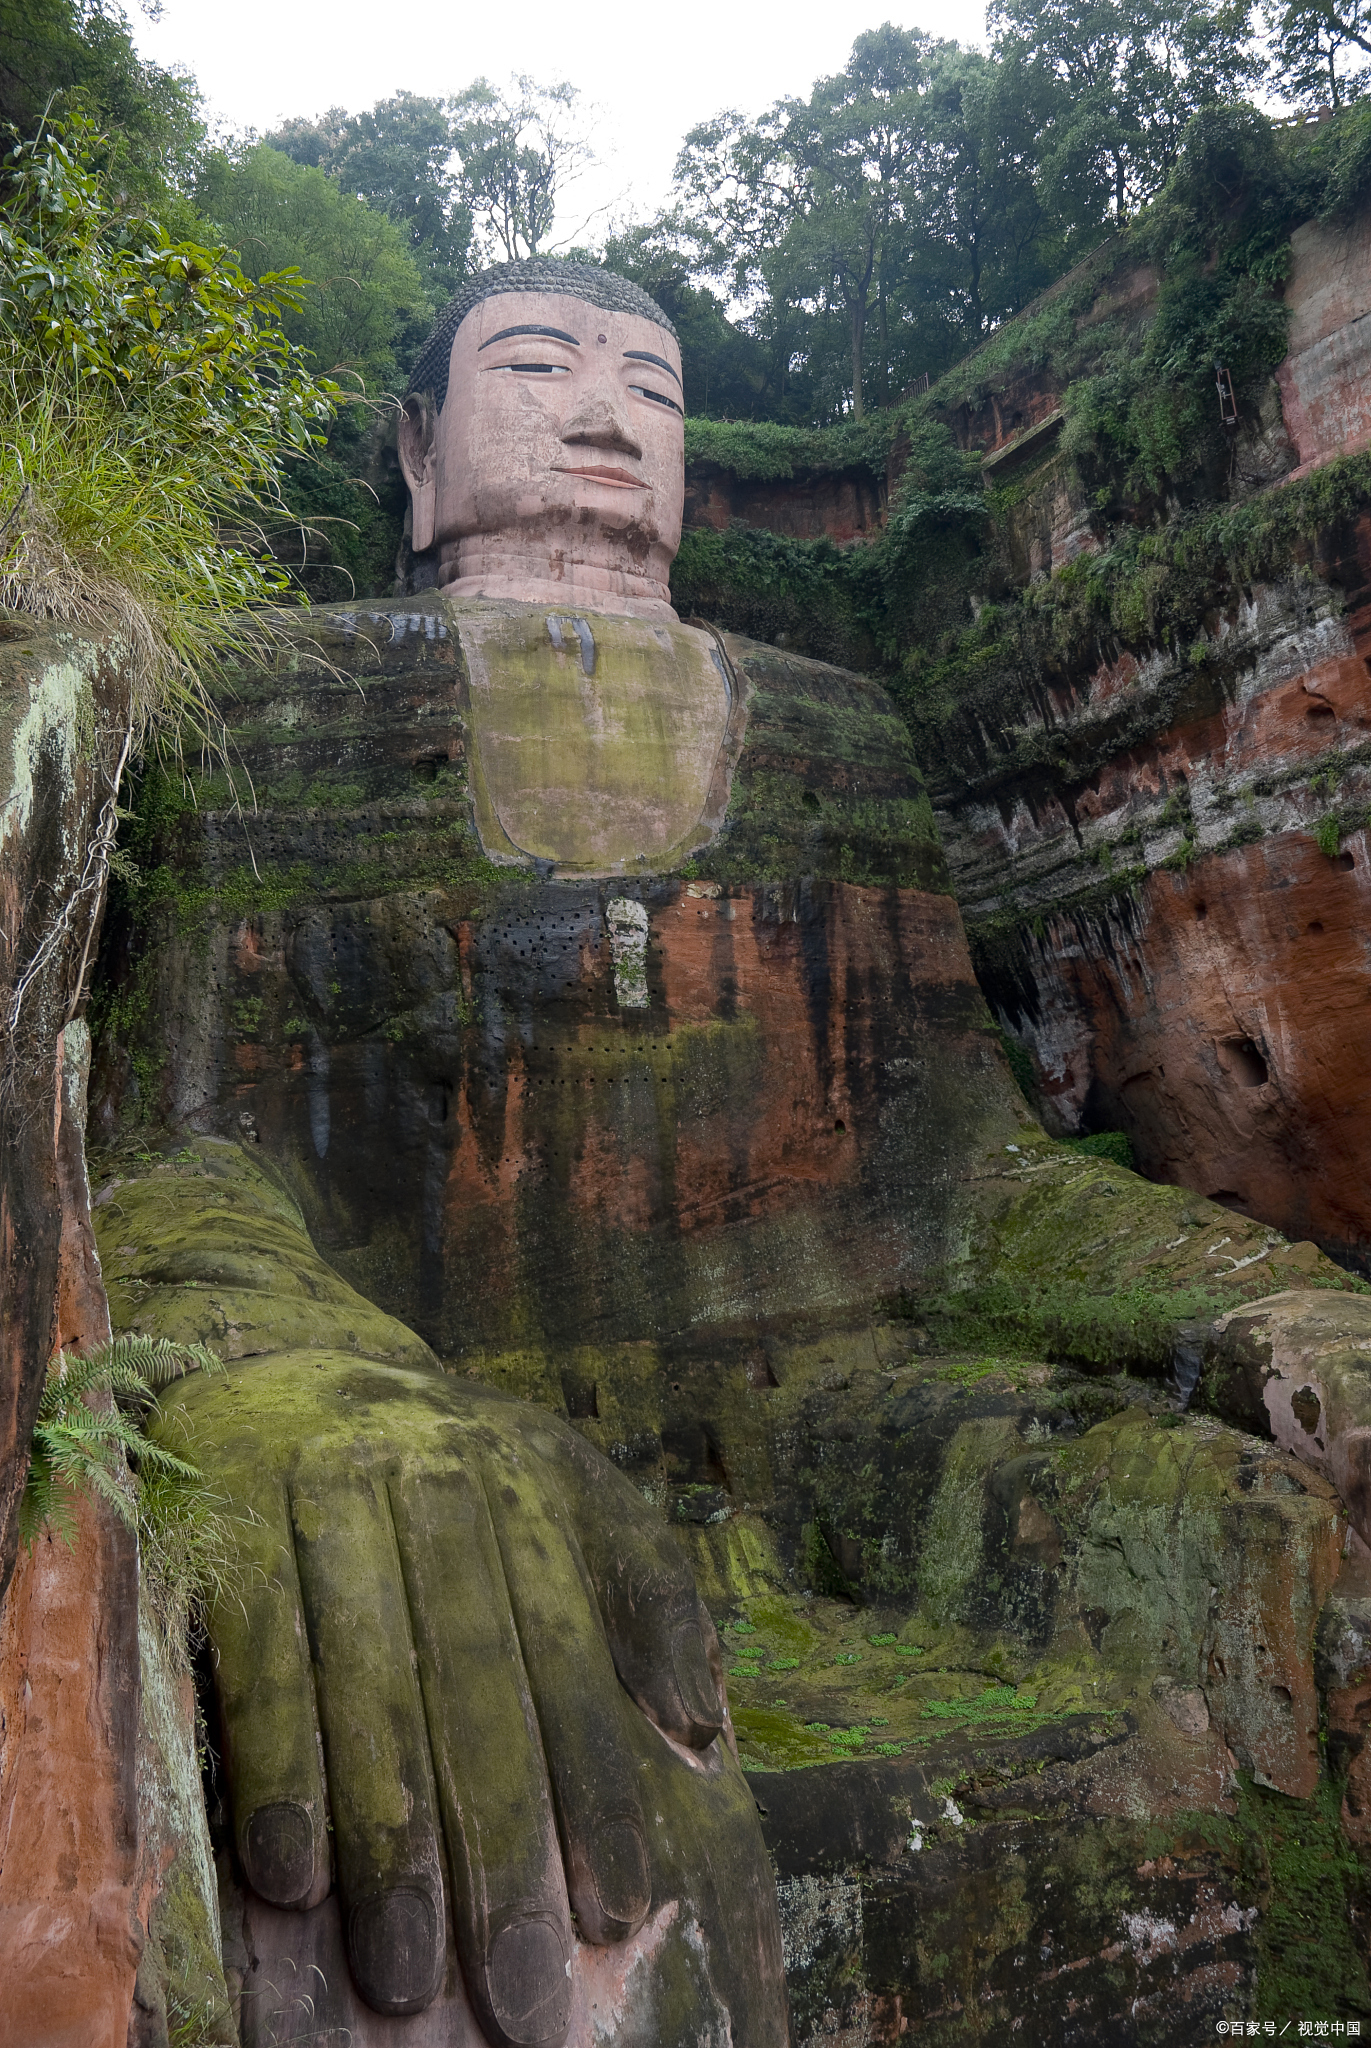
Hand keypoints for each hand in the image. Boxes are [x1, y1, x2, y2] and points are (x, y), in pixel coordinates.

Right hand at [160, 1355, 779, 2046]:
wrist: (281, 1356)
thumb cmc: (449, 1456)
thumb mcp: (567, 1483)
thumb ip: (647, 1589)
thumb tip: (701, 1723)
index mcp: (523, 1484)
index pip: (568, 1656)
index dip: (596, 1788)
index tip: (621, 1912)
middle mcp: (431, 1484)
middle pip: (473, 1687)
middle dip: (499, 1848)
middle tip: (522, 1989)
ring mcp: (322, 1500)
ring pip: (367, 1690)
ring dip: (389, 1840)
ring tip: (407, 1974)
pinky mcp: (229, 1526)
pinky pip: (259, 1661)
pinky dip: (279, 1766)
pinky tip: (295, 1877)